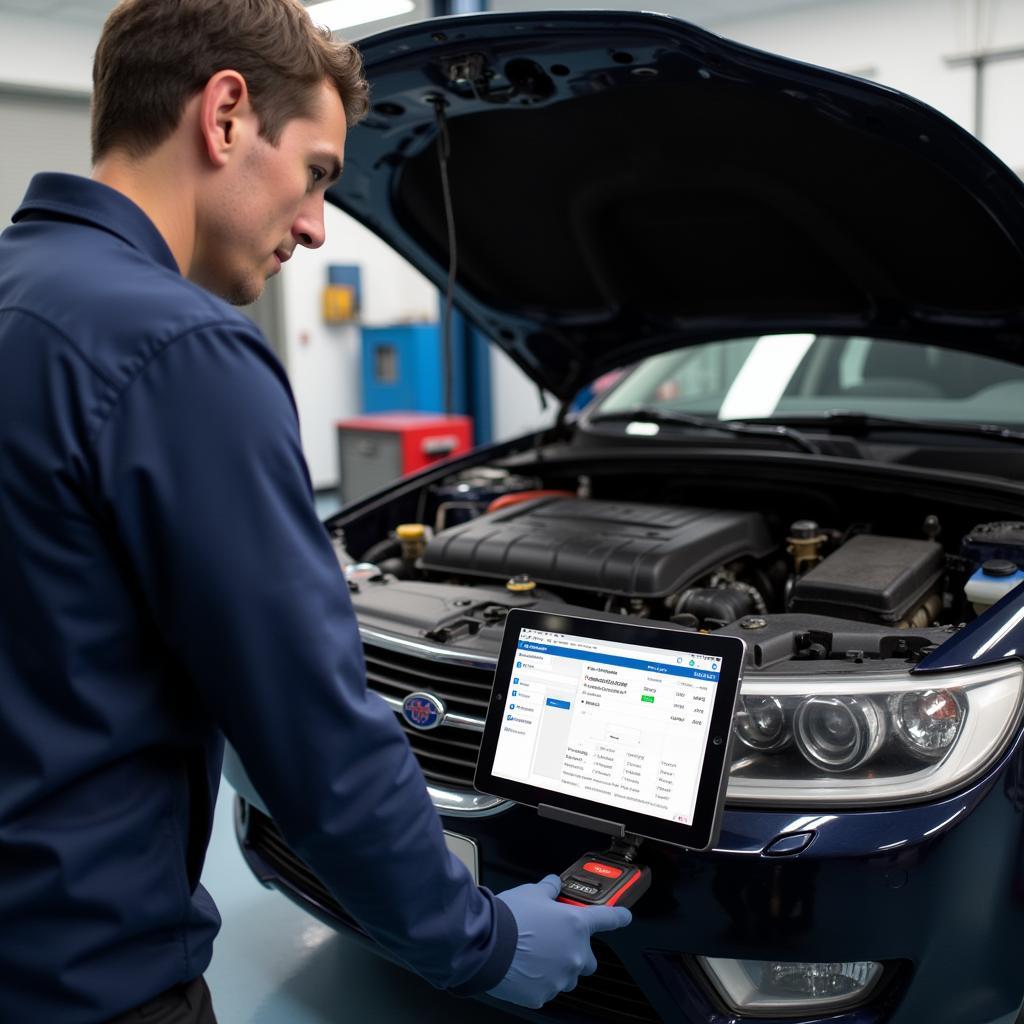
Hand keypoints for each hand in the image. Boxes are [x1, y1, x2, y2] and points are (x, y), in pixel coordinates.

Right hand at [488, 874, 632, 1008]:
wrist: (485, 945)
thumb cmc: (508, 919)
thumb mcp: (531, 892)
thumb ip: (549, 889)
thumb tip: (553, 884)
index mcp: (575, 925)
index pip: (606, 918)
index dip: (618, 916)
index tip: (625, 917)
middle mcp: (574, 954)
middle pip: (588, 958)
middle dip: (576, 951)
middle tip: (556, 941)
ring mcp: (560, 977)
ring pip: (567, 975)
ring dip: (557, 966)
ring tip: (534, 954)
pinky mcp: (543, 995)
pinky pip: (546, 988)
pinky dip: (538, 980)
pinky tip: (524, 967)